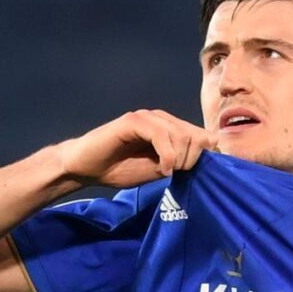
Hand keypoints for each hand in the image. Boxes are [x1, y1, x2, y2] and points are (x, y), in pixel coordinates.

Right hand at [58, 109, 217, 187]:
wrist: (85, 168)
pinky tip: (162, 169)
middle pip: (197, 137)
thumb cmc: (120, 169)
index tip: (188, 173)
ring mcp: (148, 117)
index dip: (202, 157)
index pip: (204, 137)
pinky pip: (162, 135)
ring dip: (179, 159)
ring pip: (182, 135)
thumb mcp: (159, 170)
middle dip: (191, 160)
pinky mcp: (133, 120)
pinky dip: (168, 155)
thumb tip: (207, 159)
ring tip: (165, 171)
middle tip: (173, 173)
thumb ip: (181, 162)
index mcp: (170, 128)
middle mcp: (162, 119)